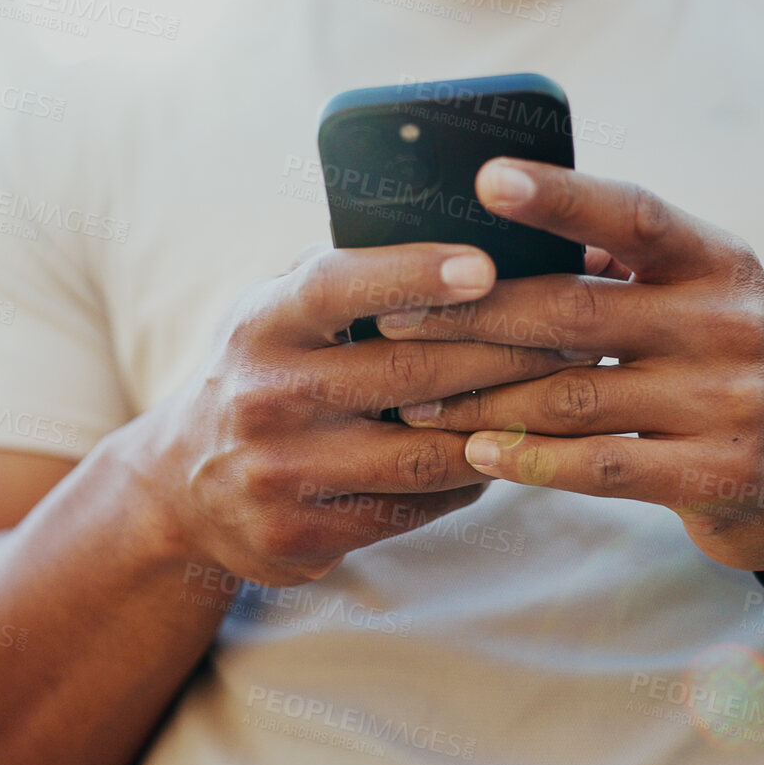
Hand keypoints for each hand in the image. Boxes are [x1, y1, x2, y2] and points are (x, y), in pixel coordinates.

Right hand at [137, 240, 594, 586]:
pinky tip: (510, 452)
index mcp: (260, 324)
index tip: (485, 265)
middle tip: (580, 333)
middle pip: (407, 374)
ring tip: (566, 396)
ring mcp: (281, 474)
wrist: (183, 489)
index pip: (337, 287)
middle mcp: (264, 398)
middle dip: (506, 352)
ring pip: (424, 452)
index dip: (413, 274)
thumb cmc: (265, 372)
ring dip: (505, 424)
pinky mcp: (302, 535)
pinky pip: (415, 506)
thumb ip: (348, 276)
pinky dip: (471, 477)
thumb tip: (471, 230)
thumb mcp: (275, 312)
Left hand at [376, 159, 763, 571]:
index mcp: (718, 259)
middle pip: (574, 312)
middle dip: (471, 318)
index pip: (632, 214)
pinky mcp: (719, 473)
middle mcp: (729, 320)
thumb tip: (498, 230)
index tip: (484, 179)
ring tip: (414, 404)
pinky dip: (530, 459)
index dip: (559, 196)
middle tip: (393, 325)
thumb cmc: (729, 370)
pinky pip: (600, 465)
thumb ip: (623, 269)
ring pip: (573, 395)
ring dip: (481, 401)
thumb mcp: (702, 300)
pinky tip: (479, 454)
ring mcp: (730, 400)